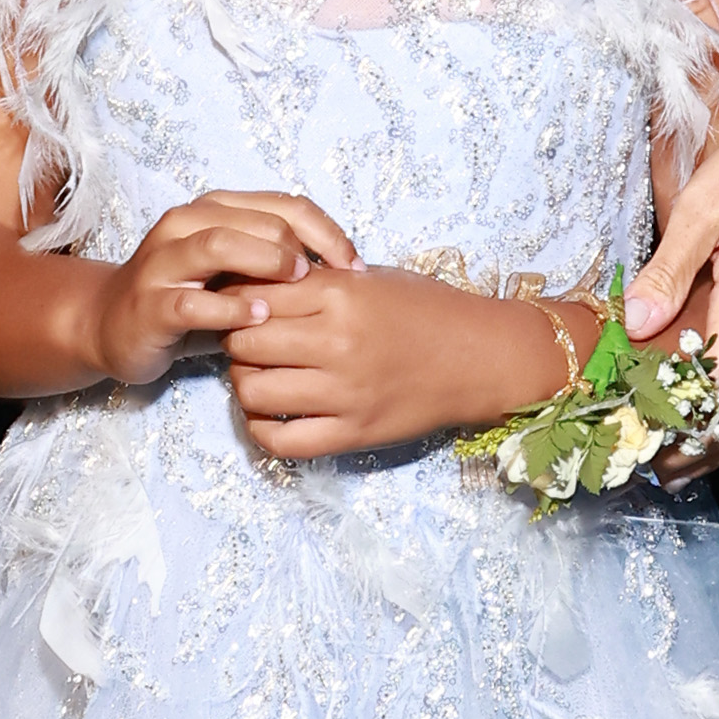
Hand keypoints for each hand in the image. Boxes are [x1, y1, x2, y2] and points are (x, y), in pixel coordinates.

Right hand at [85, 193, 354, 387]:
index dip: (328, 232)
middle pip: (257, 217)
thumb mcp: (236, 274)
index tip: (357, 267)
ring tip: (297, 283)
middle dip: (301, 245)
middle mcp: (186, 225)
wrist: (112, 325)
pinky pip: (191, 302)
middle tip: (333, 280)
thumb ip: (277, 262)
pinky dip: (229, 309)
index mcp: (214, 210)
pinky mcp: (150, 304)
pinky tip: (258, 319)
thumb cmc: (189, 297)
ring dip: (264, 260)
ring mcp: (163, 262)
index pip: (285, 204)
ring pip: (218, 243)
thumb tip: (346, 270)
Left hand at [224, 265, 587, 463]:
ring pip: (252, 390)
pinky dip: (261, 429)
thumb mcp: (370, 278)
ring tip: (261, 375)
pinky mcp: (353, 433)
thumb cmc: (427, 310)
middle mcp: (337, 342)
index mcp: (339, 294)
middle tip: (249, 341)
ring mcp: (344, 392)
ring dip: (245, 382)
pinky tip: (269, 414)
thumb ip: (315, 281)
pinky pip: (281, 441)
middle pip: (243, 341)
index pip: (253, 294)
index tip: (242, 305)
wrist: (483, 357)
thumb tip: (253, 283)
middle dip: (236, 339)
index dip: (237, 299)